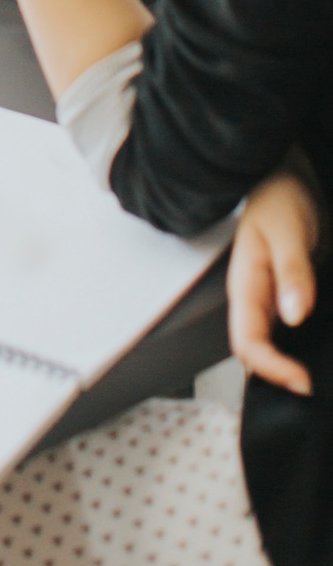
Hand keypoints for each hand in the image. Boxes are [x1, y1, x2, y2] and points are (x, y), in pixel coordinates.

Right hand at [228, 170, 321, 394]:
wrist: (287, 177)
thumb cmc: (279, 197)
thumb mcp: (287, 231)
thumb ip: (291, 272)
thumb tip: (294, 315)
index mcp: (245, 284)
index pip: (247, 342)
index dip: (271, 367)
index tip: (303, 380)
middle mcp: (253, 297)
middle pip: (255, 351)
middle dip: (279, 377)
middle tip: (314, 387)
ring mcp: (269, 298)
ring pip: (270, 345)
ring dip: (289, 366)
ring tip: (318, 378)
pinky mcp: (286, 296)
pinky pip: (287, 332)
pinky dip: (300, 348)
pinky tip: (320, 351)